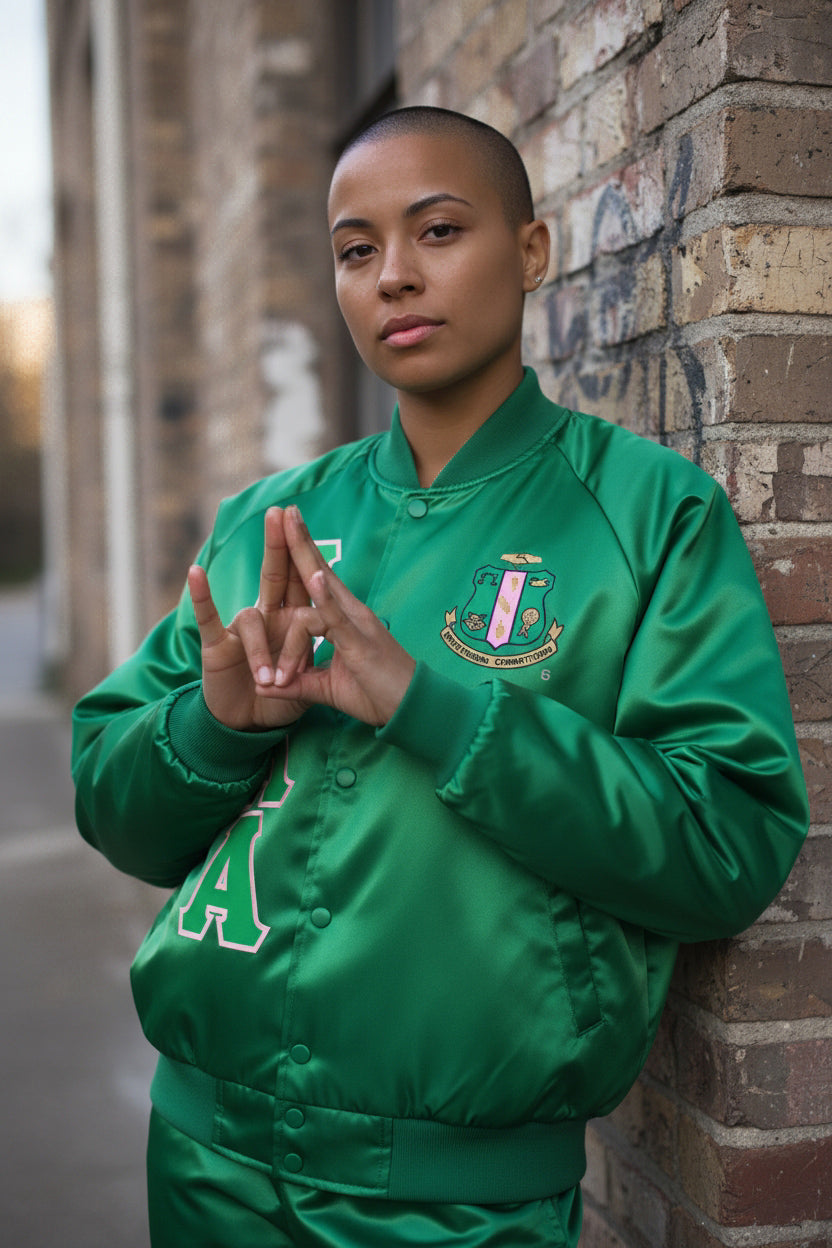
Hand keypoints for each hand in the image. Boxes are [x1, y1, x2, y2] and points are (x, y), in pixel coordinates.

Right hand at [187, 507, 312, 730]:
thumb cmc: (280, 700)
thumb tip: (339, 646)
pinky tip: (196, 573)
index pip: (305, 586)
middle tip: (281, 512)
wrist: (248, 728)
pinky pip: (207, 619)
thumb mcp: (310, 682)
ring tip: (268, 682)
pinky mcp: (216, 647)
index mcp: (294, 622)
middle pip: (277, 575)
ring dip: (260, 650)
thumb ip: (321, 662)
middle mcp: (269, 619)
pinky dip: (203, 597)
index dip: (310, 565)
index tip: (304, 526)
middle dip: (280, 545)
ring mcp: (241, 631)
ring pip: (251, 620)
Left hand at [258, 505, 415, 726]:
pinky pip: (337, 616)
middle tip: (283, 509)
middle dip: (299, 539)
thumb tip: (266, 687)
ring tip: (289, 524)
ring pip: (325, 582)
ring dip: (305, 552)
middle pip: (319, 568)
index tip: (286, 529)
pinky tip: (313, 574)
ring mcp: (356, 623)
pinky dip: (325, 596)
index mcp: (343, 619)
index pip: (317, 581)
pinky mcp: (360, 641)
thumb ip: (299, 683)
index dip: (301, 556)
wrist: (412, 710)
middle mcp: (350, 612)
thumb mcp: (327, 689)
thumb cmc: (377, 695)